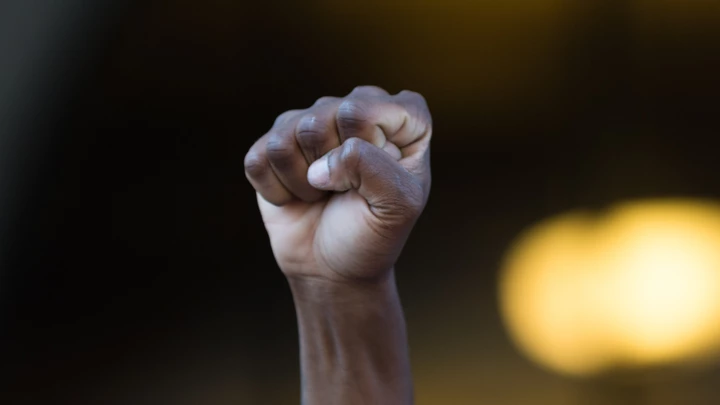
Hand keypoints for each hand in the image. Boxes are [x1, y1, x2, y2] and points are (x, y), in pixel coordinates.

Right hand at [244, 86, 431, 281]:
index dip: (363, 151)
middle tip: (346, 191)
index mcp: (401, 116)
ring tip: (322, 193)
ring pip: (284, 139)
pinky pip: (258, 160)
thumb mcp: (398, 207)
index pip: (362, 111)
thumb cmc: (374, 233)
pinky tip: (297, 196)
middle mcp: (356, 107)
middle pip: (320, 120)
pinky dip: (276, 191)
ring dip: (302, 183)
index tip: (378, 182)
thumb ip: (373, 168)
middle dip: (331, 171)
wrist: (336, 268)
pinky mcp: (273, 143)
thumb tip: (319, 166)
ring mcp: (312, 121)